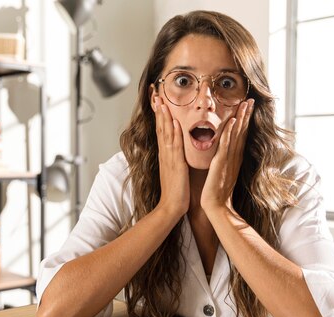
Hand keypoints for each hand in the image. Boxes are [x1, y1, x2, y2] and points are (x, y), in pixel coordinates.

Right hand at [154, 96, 189, 218]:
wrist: (171, 207)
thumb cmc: (176, 190)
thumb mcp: (175, 169)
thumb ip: (175, 156)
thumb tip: (177, 146)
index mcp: (166, 154)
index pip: (161, 129)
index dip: (159, 113)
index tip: (157, 98)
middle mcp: (165, 153)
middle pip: (160, 127)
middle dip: (158, 109)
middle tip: (155, 92)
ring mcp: (169, 158)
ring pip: (165, 133)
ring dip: (163, 116)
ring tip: (161, 100)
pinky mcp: (175, 165)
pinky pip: (174, 146)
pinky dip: (172, 133)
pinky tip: (172, 122)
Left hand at [201, 99, 253, 212]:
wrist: (216, 206)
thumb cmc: (217, 191)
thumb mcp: (223, 171)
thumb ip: (225, 160)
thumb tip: (225, 152)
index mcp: (234, 157)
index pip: (241, 134)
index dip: (245, 120)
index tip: (248, 106)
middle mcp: (234, 156)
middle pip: (242, 131)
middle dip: (247, 114)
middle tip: (251, 99)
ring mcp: (229, 158)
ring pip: (237, 134)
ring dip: (242, 118)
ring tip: (246, 103)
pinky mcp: (222, 162)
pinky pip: (226, 144)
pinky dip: (230, 132)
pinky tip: (233, 121)